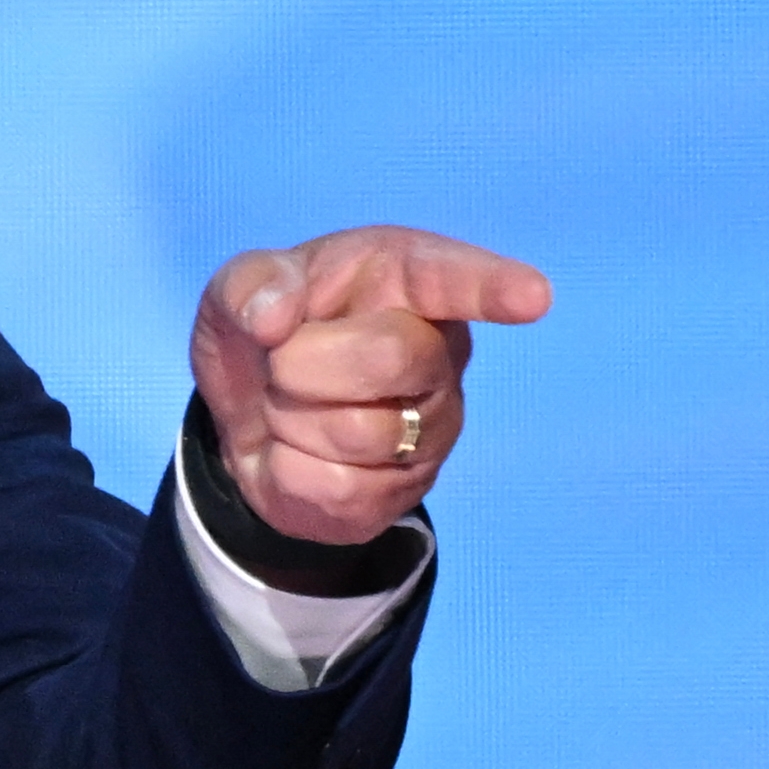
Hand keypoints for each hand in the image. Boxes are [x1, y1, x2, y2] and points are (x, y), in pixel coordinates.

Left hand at [190, 226, 551, 544]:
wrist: (245, 419)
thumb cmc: (264, 333)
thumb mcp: (236, 295)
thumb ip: (247, 285)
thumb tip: (273, 314)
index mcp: (400, 278)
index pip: (450, 277)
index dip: (489, 286)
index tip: (533, 295)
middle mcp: (437, 349)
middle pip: (391, 356)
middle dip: (306, 362)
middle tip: (280, 363)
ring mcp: (432, 427)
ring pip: (360, 430)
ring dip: (291, 417)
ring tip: (293, 404)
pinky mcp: (405, 490)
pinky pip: (339, 488)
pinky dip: (289, 468)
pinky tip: (300, 450)